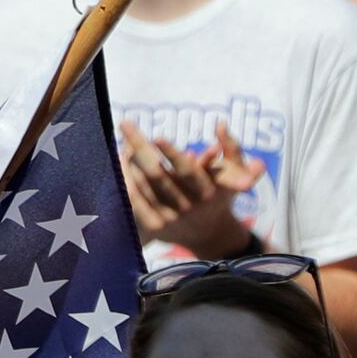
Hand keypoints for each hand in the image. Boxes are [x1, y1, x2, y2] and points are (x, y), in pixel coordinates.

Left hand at [121, 119, 257, 254]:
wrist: (208, 234)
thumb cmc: (220, 195)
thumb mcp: (237, 174)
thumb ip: (233, 148)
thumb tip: (221, 124)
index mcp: (206, 192)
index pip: (186, 170)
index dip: (172, 154)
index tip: (158, 136)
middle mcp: (186, 205)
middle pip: (157, 174)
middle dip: (140, 147)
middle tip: (126, 123)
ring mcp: (168, 216)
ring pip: (142, 185)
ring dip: (129, 161)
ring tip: (121, 139)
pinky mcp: (153, 224)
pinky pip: (133, 199)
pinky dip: (125, 179)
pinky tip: (119, 162)